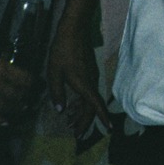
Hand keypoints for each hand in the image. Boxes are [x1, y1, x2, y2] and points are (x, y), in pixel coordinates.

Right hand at [0, 23, 37, 126]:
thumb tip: (5, 66)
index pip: (24, 78)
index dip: (31, 82)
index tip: (33, 82)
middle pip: (17, 95)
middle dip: (25, 96)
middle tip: (29, 96)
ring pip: (4, 107)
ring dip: (15, 108)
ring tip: (21, 107)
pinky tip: (4, 121)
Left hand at [45, 14, 112, 137]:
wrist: (73, 30)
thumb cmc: (62, 51)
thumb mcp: (54, 73)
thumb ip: (57, 93)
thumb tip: (61, 110)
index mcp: (83, 84)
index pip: (95, 105)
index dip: (102, 117)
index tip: (109, 129)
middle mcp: (91, 82)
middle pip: (92, 106)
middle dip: (85, 121)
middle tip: (76, 134)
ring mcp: (91, 76)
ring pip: (89, 99)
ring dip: (81, 112)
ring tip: (70, 122)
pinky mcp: (88, 72)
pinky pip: (88, 92)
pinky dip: (81, 102)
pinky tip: (72, 105)